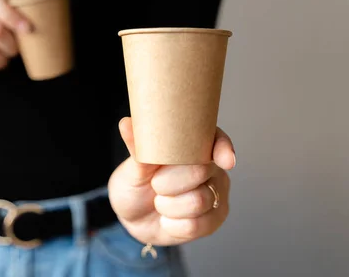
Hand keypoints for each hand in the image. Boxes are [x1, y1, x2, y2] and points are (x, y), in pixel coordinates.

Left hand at [108, 117, 235, 246]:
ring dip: (168, 206)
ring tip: (160, 202)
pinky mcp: (216, 218)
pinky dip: (173, 225)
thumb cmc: (136, 184)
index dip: (222, 148)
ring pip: (198, 201)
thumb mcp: (132, 167)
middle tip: (155, 185)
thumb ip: (137, 148)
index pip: (216, 139)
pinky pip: (197, 225)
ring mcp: (217, 192)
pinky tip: (168, 219)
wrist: (134, 218)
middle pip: (201, 171)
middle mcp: (211, 166)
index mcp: (195, 144)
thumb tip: (126, 123)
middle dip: (168, 182)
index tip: (223, 160)